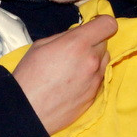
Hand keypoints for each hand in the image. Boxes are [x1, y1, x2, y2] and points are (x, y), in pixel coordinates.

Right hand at [13, 15, 114, 134]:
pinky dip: (90, 77)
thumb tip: (78, 35)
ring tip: (73, 69)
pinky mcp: (94, 96)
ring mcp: (95, 80)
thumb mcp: (41, 45)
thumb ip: (65, 37)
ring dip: (93, 61)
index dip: (101, 24)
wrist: (27, 111)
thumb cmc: (29, 75)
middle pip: (105, 43)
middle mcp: (92, 60)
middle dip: (93, 43)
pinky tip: (73, 84)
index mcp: (78, 44)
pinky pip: (99, 79)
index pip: (108, 24)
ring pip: (104, 61)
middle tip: (75, 51)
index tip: (92, 28)